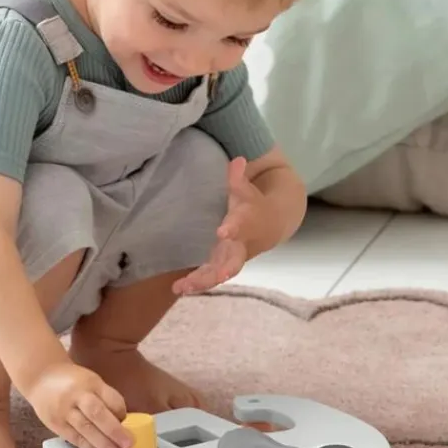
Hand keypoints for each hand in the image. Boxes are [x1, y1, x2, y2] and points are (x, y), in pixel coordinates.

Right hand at [27, 362, 131, 447]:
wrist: (40, 378)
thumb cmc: (71, 381)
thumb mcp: (91, 380)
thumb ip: (105, 398)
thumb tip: (122, 421)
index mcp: (90, 382)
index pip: (110, 398)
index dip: (121, 412)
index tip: (130, 423)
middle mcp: (76, 395)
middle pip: (97, 414)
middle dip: (115, 431)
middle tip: (128, 444)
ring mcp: (64, 411)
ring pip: (86, 430)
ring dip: (104, 445)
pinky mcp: (56, 424)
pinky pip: (75, 439)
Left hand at [172, 157, 264, 294]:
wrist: (269, 225)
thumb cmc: (252, 204)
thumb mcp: (247, 189)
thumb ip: (238, 178)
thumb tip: (238, 159)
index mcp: (247, 221)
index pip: (242, 224)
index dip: (234, 226)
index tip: (223, 230)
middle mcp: (240, 244)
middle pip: (234, 259)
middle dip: (225, 267)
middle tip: (218, 274)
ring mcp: (230, 258)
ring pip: (219, 273)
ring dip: (203, 281)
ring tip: (183, 287)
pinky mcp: (220, 266)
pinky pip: (208, 277)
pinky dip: (195, 284)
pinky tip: (177, 288)